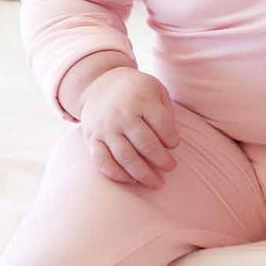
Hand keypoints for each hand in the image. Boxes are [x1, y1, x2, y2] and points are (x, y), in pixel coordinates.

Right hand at [79, 67, 179, 188]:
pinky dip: (117, 175)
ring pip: (124, 156)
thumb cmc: (137, 91)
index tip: (174, 145)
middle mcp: (122, 114)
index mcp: (141, 99)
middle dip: (161, 160)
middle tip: (171, 168)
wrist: (99, 83)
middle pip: (145, 143)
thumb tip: (172, 144)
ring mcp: (105, 128)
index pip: (161, 124)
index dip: (171, 139)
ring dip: (142, 174)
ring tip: (156, 182)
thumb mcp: (155, 90)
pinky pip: (102, 161)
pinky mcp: (92, 138)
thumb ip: (166, 112)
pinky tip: (131, 181)